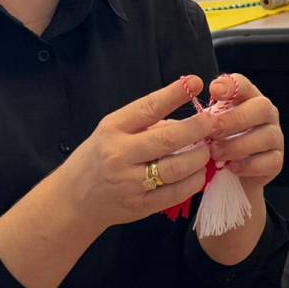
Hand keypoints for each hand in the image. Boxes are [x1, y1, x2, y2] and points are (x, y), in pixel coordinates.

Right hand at [63, 75, 214, 229]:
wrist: (74, 200)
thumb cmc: (98, 157)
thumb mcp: (112, 131)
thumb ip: (146, 125)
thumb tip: (187, 120)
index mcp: (113, 129)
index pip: (147, 108)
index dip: (173, 94)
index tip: (195, 82)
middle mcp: (119, 155)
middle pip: (168, 140)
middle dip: (197, 129)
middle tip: (213, 122)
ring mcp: (130, 183)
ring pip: (176, 168)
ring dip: (199, 157)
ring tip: (207, 149)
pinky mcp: (140, 206)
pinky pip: (176, 193)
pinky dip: (194, 181)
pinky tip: (199, 173)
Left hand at [207, 74, 283, 189]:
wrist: (230, 172)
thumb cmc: (219, 142)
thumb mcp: (209, 126)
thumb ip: (205, 117)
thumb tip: (196, 119)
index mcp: (248, 98)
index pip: (244, 85)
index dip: (231, 85)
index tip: (213, 91)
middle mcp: (267, 114)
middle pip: (261, 107)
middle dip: (233, 120)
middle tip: (211, 132)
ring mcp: (275, 137)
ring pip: (266, 136)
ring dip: (237, 145)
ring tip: (215, 154)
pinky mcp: (277, 161)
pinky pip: (269, 161)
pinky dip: (248, 165)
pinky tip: (231, 167)